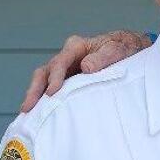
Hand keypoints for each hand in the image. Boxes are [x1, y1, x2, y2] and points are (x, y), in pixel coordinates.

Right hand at [20, 30, 151, 111]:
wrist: (132, 50)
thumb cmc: (124, 48)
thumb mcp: (117, 50)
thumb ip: (103, 58)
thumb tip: (86, 67)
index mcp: (76, 46)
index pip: (60, 63)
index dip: (55, 78)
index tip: (53, 93)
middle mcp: (67, 56)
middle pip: (45, 72)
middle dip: (35, 89)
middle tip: (28, 107)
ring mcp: (67, 68)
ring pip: (44, 80)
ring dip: (36, 95)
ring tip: (28, 113)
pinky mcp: (69, 79)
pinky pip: (53, 87)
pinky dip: (45, 98)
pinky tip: (41, 112)